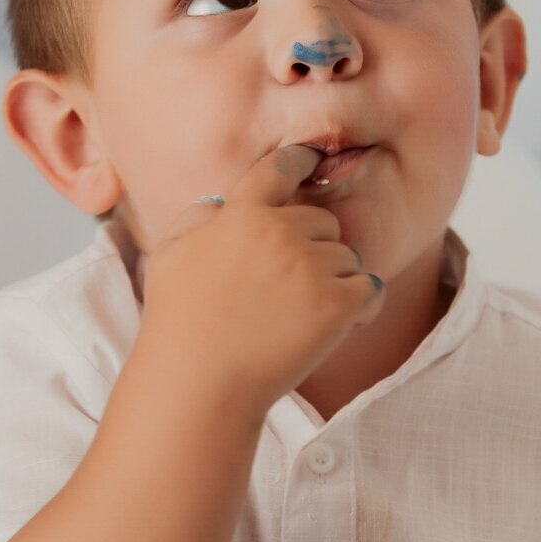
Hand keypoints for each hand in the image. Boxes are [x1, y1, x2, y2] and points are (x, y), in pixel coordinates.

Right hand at [136, 144, 385, 416]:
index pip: (277, 171)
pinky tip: (341, 326)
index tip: (312, 157)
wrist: (198, 384)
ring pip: (348, 258)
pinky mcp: (335, 306)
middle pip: (323, 222)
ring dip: (335, 282)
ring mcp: (309, 268)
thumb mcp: (169, 257)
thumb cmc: (178, 324)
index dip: (299, 160)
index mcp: (240, 216)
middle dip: (315, 250)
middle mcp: (278, 233)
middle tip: (288, 291)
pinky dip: (362, 308)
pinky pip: (370, 290)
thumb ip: (196, 219)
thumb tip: (221, 204)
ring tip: (302, 316)